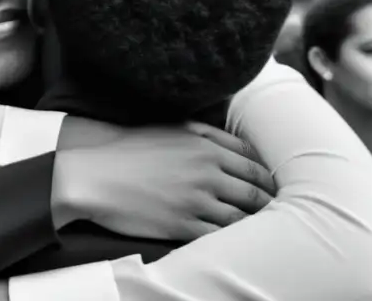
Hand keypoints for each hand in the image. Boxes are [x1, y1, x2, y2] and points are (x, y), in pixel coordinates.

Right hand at [53, 120, 274, 240]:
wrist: (96, 175)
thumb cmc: (132, 148)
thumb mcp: (173, 128)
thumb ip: (208, 133)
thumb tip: (234, 141)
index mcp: (207, 147)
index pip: (254, 165)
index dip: (267, 178)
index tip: (271, 187)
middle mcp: (207, 173)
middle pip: (253, 193)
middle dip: (267, 204)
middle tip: (274, 212)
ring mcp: (196, 201)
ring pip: (241, 219)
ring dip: (253, 226)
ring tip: (259, 232)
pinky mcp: (182, 225)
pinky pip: (218, 238)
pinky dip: (230, 241)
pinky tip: (232, 243)